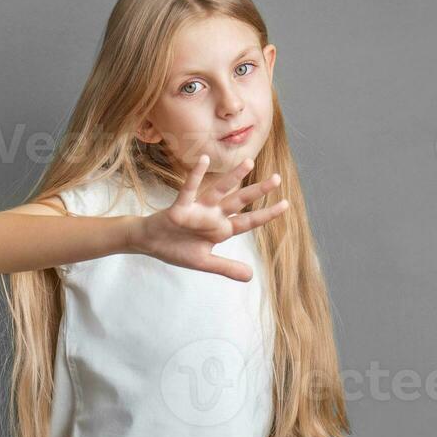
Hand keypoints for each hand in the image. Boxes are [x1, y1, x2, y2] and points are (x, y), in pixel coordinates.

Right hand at [130, 154, 288, 281]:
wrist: (150, 243)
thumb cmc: (176, 249)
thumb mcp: (203, 263)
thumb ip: (226, 268)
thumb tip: (251, 276)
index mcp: (220, 230)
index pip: (247, 221)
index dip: (266, 215)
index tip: (285, 205)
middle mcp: (213, 216)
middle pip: (239, 201)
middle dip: (257, 191)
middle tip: (277, 178)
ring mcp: (197, 210)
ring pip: (219, 191)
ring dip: (232, 178)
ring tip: (248, 163)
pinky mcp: (180, 208)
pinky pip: (189, 190)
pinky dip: (195, 176)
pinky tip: (204, 160)